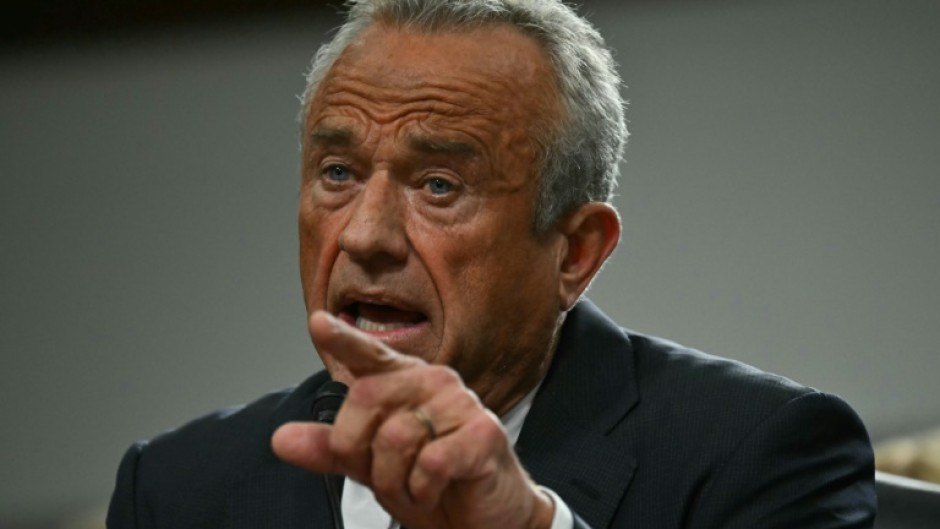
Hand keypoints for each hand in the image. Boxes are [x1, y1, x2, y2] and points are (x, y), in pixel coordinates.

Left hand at [272, 311, 553, 528]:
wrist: (484, 519)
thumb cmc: (431, 483)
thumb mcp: (372, 467)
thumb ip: (330, 449)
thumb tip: (279, 438)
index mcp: (404, 381)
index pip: (369, 355)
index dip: (343, 339)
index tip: (318, 323)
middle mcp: (432, 381)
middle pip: (364, 402)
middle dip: (364, 456)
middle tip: (391, 478)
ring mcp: (461, 403)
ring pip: (394, 439)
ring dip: (396, 483)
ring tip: (418, 488)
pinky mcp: (484, 432)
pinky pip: (429, 463)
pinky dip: (423, 491)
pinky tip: (438, 490)